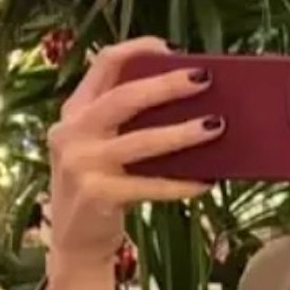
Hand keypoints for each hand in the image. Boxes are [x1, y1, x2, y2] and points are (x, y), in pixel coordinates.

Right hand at [45, 36, 224, 268]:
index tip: (173, 49)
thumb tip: (196, 103)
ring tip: (217, 125)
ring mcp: (81, 164)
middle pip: (123, 98)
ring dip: (183, 134)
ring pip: (141, 141)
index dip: (138, 50)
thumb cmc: (104, 184)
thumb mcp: (104, 146)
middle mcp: (72, 132)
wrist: (76, 240)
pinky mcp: (97, 195)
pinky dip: (181, 184)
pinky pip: (149, 185)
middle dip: (167, 86)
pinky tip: (208, 181)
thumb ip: (131, 123)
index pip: (103, 64)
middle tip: (206, 79)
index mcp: (76, 111)